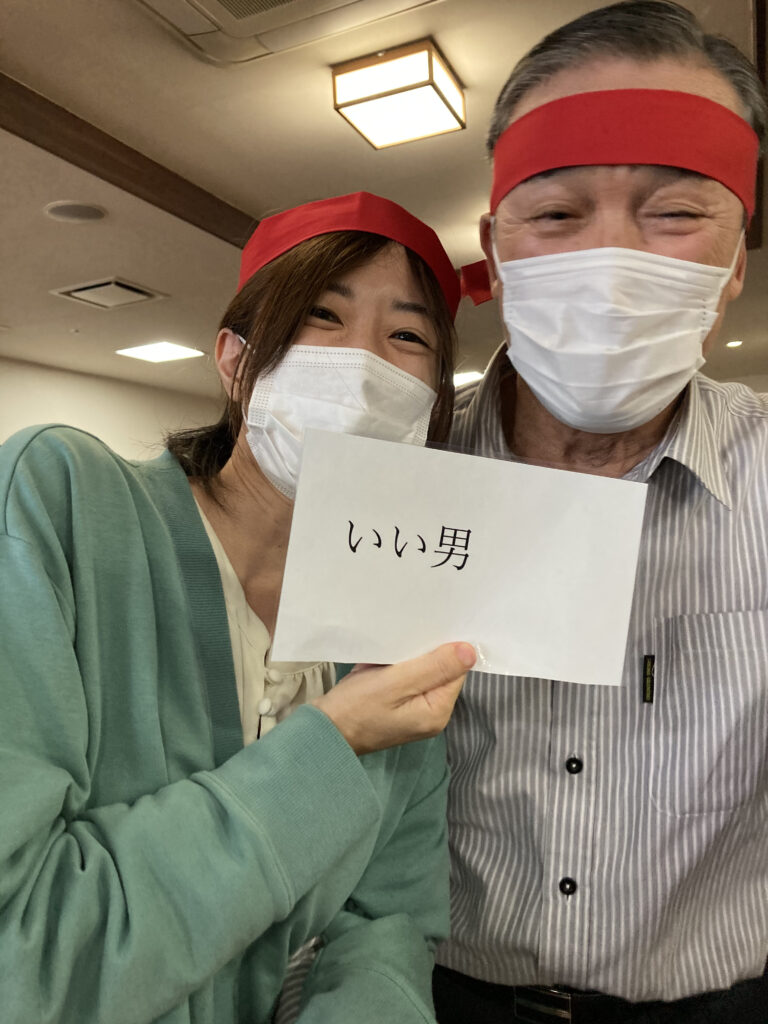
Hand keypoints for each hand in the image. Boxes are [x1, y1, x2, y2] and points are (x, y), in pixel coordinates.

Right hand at [313, 643, 475, 755]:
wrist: (323, 730)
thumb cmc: (356, 707)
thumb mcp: (395, 683)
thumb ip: (434, 667)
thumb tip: (470, 652)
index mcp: (437, 711)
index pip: (455, 670)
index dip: (446, 648)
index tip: (430, 628)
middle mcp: (432, 714)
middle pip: (441, 671)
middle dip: (427, 651)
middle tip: (411, 630)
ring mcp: (415, 712)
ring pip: (424, 672)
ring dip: (411, 657)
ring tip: (396, 644)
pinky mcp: (399, 706)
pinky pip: (408, 679)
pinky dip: (399, 666)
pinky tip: (387, 658)